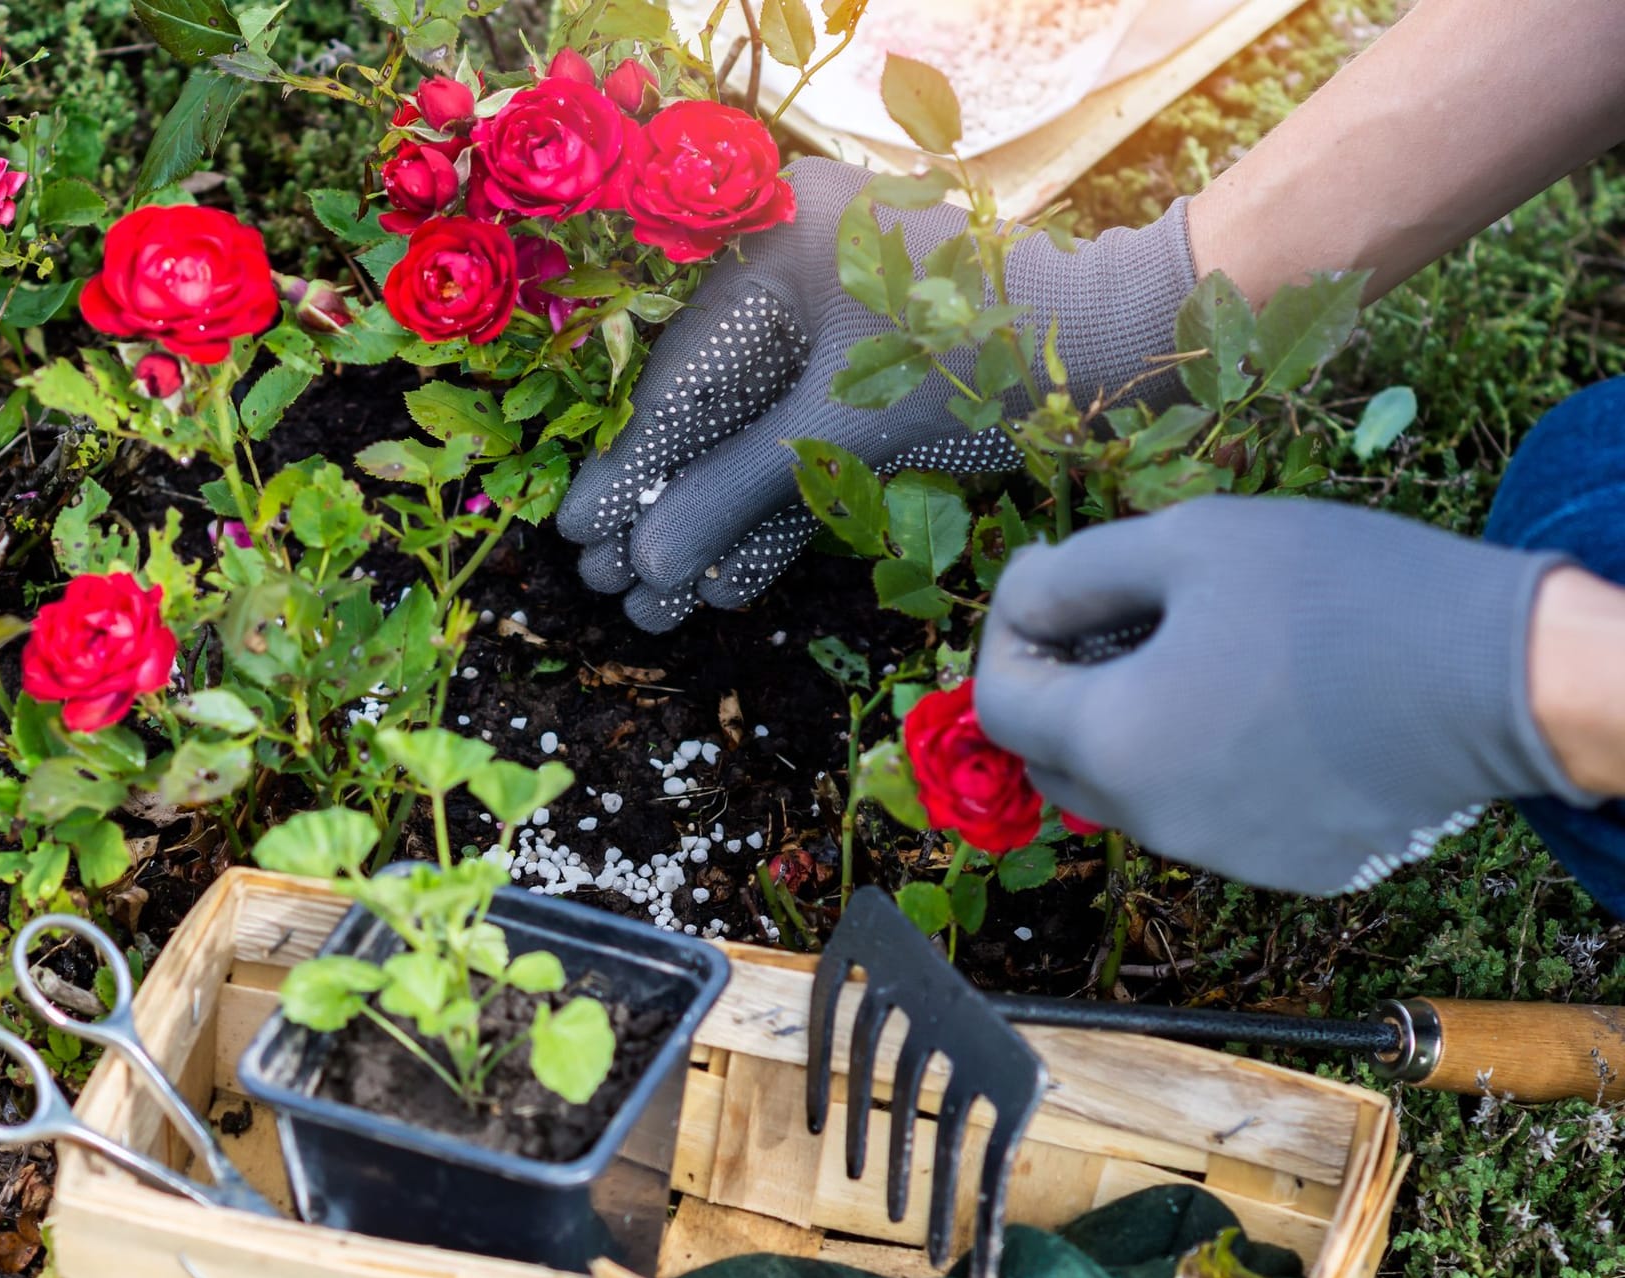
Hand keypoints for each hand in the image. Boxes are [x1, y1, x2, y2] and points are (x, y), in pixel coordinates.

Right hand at [555, 156, 1197, 631]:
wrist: (1121, 345)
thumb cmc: (980, 351)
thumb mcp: (845, 423)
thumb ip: (739, 489)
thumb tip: (645, 563)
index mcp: (773, 243)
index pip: (680, 373)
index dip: (633, 465)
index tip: (580, 533)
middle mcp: (792, 280)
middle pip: (707, 412)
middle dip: (664, 507)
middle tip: (603, 583)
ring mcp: (832, 334)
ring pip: (753, 442)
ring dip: (713, 526)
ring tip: (655, 608)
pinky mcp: (871, 385)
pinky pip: (805, 454)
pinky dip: (775, 516)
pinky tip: (725, 584)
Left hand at [971, 495, 1598, 894]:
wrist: (1504, 676)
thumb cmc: (1338, 591)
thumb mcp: (1186, 542)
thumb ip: (1072, 575)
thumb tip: (1019, 601)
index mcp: (1113, 741)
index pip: (999, 705)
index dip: (1006, 638)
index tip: (1044, 587)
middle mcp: (1153, 821)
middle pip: (1054, 759)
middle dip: (1059, 689)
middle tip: (1113, 616)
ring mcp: (1225, 857)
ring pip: (1133, 791)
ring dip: (1133, 727)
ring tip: (1200, 652)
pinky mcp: (1294, 868)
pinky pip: (1211, 816)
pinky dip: (1207, 764)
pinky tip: (1268, 705)